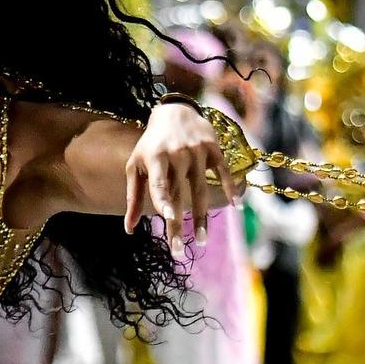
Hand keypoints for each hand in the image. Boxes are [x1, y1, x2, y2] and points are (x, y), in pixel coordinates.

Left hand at [123, 103, 237, 256]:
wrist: (173, 112)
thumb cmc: (150, 146)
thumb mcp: (136, 166)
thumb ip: (133, 197)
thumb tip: (128, 229)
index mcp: (155, 158)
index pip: (159, 182)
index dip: (163, 199)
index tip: (167, 218)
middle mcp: (177, 154)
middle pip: (180, 195)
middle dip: (178, 224)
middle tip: (177, 251)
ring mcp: (197, 151)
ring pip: (201, 189)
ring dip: (202, 217)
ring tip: (201, 240)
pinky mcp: (214, 148)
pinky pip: (224, 172)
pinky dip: (230, 188)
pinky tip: (236, 207)